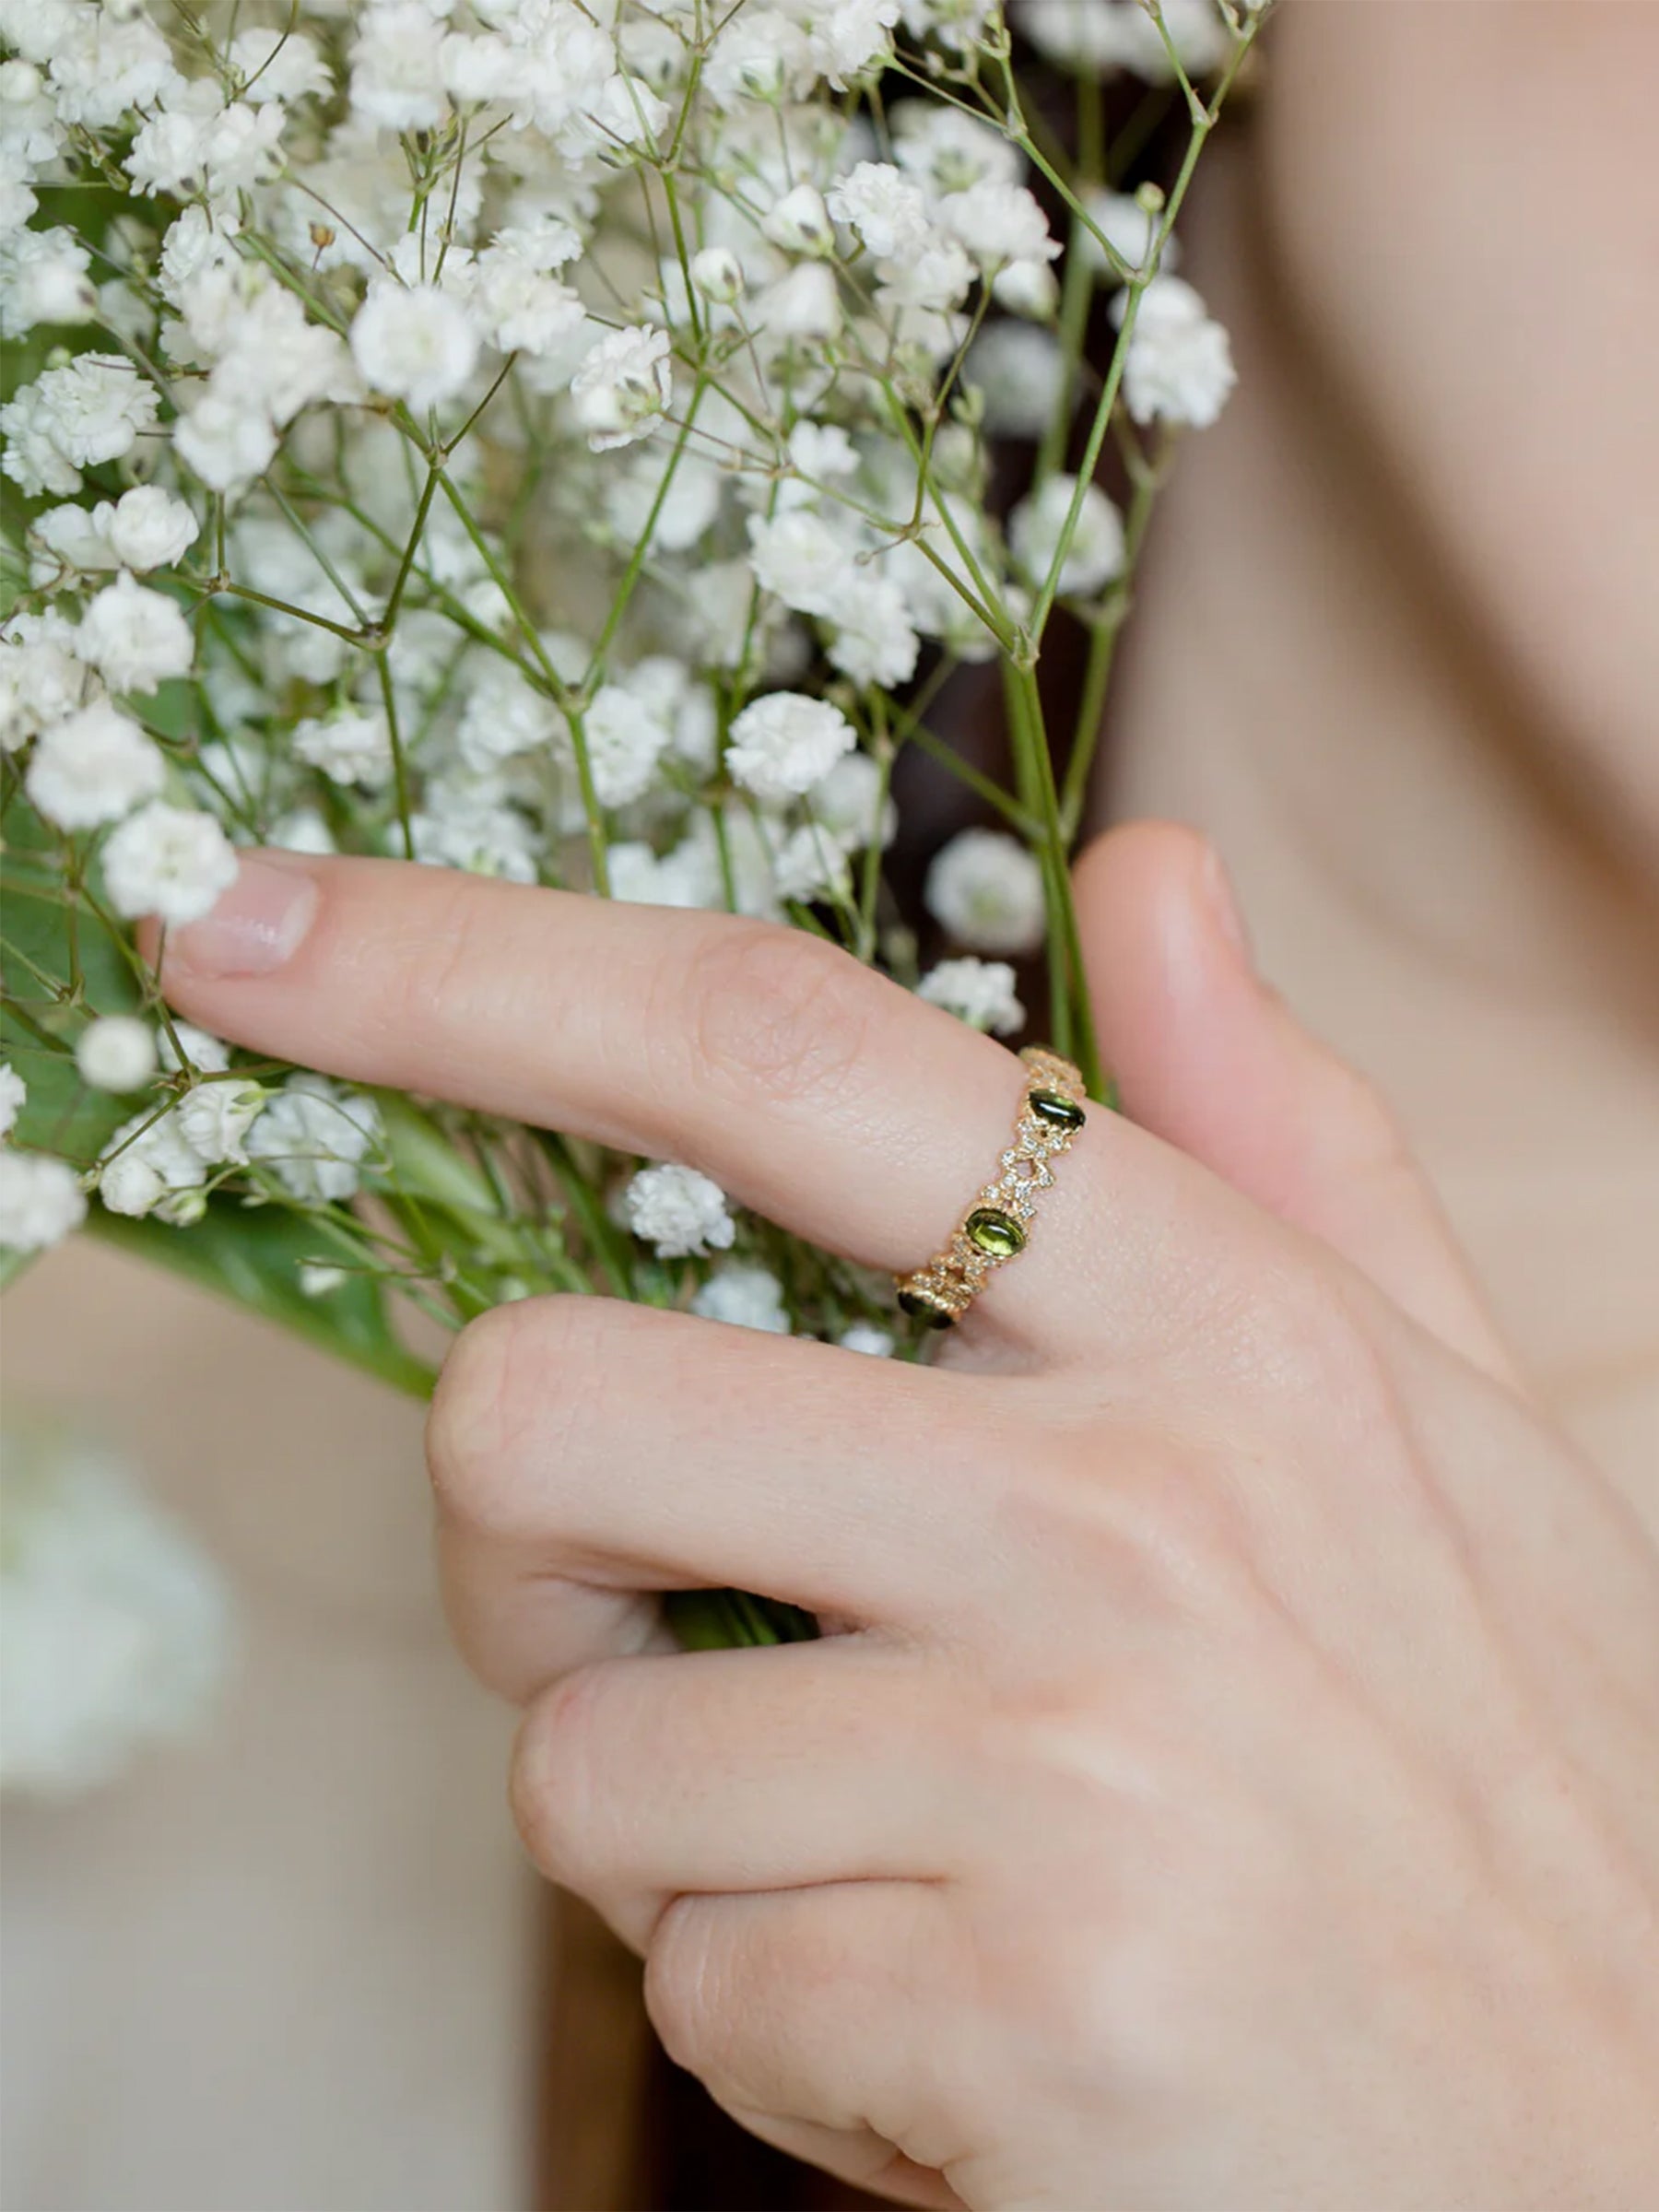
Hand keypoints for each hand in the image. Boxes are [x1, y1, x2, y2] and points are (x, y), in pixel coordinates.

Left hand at [154, 823, 1658, 2209]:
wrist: (1647, 2166)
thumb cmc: (1521, 1770)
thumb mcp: (1449, 1409)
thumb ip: (1280, 1131)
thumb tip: (1154, 874)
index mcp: (1219, 1311)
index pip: (776, 1053)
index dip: (466, 967)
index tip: (249, 932)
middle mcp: (1129, 1498)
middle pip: (542, 1410)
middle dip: (520, 1540)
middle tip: (651, 1609)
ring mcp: (1071, 1757)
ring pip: (582, 1757)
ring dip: (678, 1827)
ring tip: (894, 1850)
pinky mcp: (1015, 2010)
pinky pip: (691, 1984)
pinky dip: (777, 2008)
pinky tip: (963, 2005)